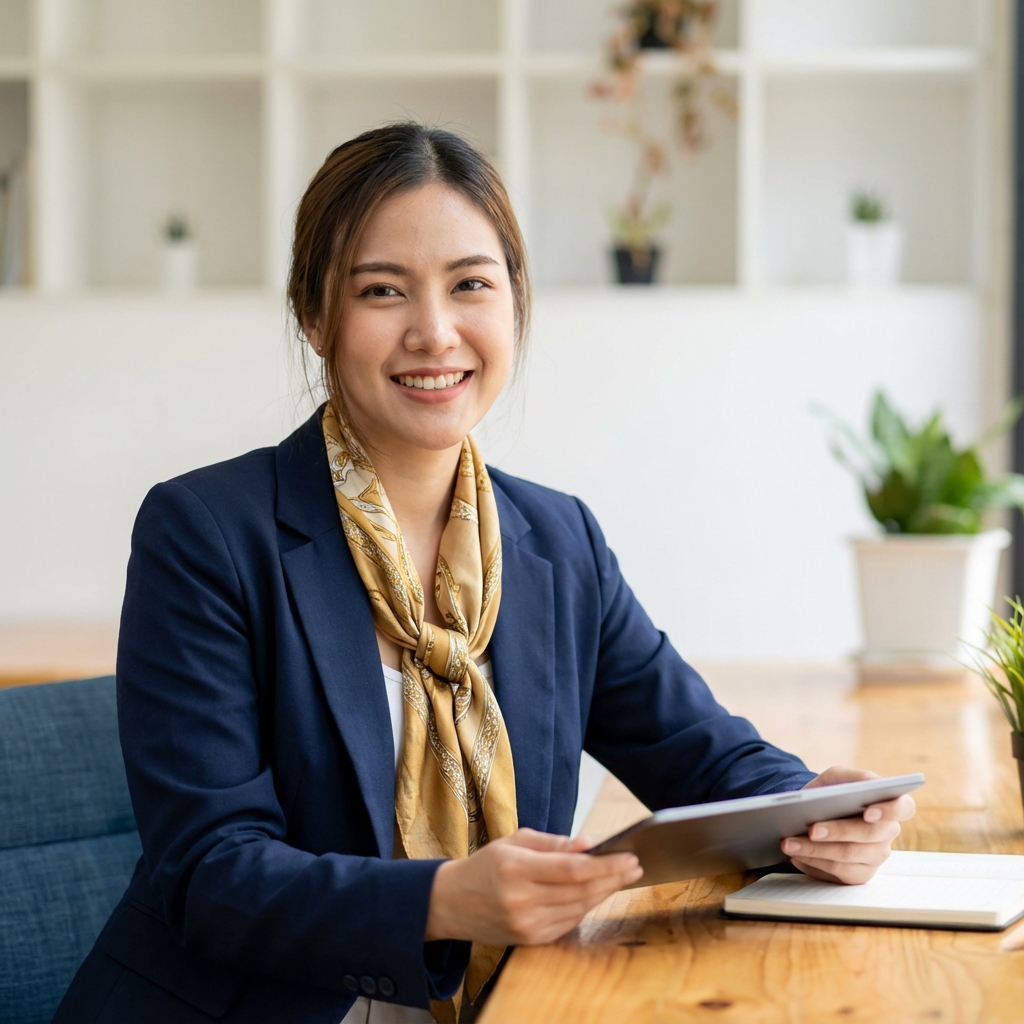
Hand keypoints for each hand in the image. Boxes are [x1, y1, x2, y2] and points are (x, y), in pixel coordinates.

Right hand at [424, 828, 642, 945]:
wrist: (452, 903)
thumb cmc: (485, 866)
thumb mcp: (514, 842)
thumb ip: (554, 843)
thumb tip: (590, 844)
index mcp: (516, 868)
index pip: (572, 869)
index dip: (605, 865)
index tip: (629, 857)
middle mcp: (521, 900)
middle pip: (581, 891)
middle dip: (613, 878)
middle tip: (635, 867)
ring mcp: (526, 924)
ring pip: (578, 909)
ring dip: (604, 894)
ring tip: (622, 878)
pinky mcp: (529, 940)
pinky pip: (568, 923)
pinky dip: (586, 907)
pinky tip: (597, 894)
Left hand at [780, 766, 915, 883]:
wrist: (812, 812)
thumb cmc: (830, 793)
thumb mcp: (837, 777)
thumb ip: (853, 777)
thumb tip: (866, 783)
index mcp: (889, 805)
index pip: (904, 807)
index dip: (889, 811)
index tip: (868, 812)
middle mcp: (887, 832)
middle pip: (869, 835)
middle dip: (837, 831)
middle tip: (811, 829)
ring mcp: (875, 856)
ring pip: (849, 856)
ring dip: (816, 850)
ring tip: (789, 843)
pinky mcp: (860, 873)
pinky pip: (839, 872)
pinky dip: (814, 862)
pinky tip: (796, 855)